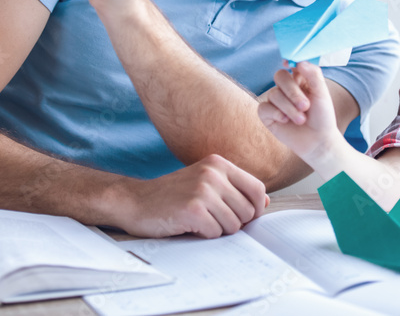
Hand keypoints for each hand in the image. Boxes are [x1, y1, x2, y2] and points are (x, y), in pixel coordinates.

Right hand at [111, 154, 267, 238]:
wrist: (134, 200)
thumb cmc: (171, 195)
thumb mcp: (204, 183)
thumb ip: (234, 189)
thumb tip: (264, 202)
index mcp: (219, 164)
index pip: (257, 189)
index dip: (255, 208)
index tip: (244, 217)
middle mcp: (213, 173)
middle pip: (247, 211)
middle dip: (235, 223)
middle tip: (212, 220)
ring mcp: (203, 191)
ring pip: (233, 225)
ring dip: (218, 230)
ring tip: (199, 222)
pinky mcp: (193, 210)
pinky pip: (215, 233)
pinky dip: (204, 235)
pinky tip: (189, 226)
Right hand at [258, 61, 340, 166]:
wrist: (317, 141)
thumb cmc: (322, 117)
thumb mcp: (322, 94)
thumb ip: (313, 75)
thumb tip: (299, 62)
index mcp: (300, 79)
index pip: (291, 64)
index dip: (288, 61)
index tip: (289, 64)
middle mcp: (286, 88)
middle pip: (280, 76)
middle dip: (292, 92)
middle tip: (306, 106)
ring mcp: (275, 101)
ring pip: (273, 94)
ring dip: (289, 108)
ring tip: (302, 120)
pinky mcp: (267, 115)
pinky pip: (264, 108)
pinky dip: (275, 113)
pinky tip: (285, 121)